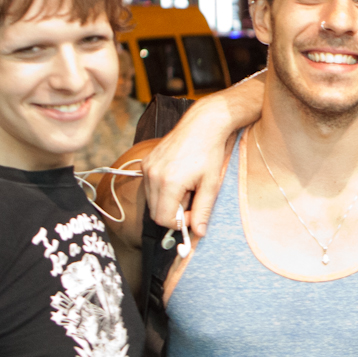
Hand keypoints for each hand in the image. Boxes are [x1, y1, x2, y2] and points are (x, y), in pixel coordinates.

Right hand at [143, 93, 242, 233]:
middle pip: (155, 212)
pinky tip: (178, 178)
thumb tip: (198, 232)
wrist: (203, 124)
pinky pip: (149, 186)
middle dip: (173, 212)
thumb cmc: (210, 152)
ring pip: (152, 200)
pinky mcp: (146, 162)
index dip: (178, 223)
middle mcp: (153, 175)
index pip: (163, 219)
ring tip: (187, 186)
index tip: (192, 214)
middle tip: (192, 199)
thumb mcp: (211, 184)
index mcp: (169, 183)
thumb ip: (202, 211)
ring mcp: (147, 167)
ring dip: (168, 201)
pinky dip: (162, 189)